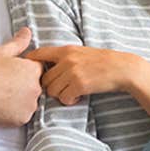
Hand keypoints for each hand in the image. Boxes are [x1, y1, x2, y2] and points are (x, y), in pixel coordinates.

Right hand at [0, 28, 42, 125]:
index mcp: (33, 71)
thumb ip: (18, 42)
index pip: (37, 67)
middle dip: (24, 83)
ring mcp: (30, 105)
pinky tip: (2, 105)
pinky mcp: (22, 119)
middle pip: (35, 84)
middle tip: (5, 82)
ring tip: (2, 94)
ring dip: (21, 97)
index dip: (25, 68)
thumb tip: (27, 32)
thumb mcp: (1, 52)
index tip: (12, 70)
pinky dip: (15, 111)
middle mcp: (36, 88)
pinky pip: (22, 113)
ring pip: (29, 100)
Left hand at [24, 45, 142, 105]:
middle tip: (62, 89)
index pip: (38, 54)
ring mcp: (72, 72)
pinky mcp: (79, 84)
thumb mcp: (81, 52)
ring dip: (60, 95)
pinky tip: (78, 97)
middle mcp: (66, 60)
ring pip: (52, 90)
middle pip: (44, 79)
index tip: (28, 72)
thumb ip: (64, 57)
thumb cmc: (103, 61)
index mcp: (66, 50)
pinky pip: (64, 98)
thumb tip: (47, 65)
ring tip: (71, 93)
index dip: (30, 63)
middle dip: (51, 87)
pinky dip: (69, 100)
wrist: (122, 68)